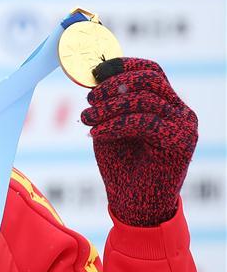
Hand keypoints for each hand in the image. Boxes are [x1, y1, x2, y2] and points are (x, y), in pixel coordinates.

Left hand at [80, 58, 197, 226]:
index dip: (123, 66)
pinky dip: (115, 125)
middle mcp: (180, 112)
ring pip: (145, 100)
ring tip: (87, 117)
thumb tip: (96, 74)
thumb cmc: (121, 166)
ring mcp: (184, 127)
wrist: (136, 206)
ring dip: (109, 106)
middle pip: (151, 79)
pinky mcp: (180, 143)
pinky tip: (95, 133)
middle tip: (90, 98)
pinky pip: (145, 122)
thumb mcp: (109, 126)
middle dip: (115, 83)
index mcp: (165, 104)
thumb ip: (108, 102)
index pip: (151, 71)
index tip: (96, 72)